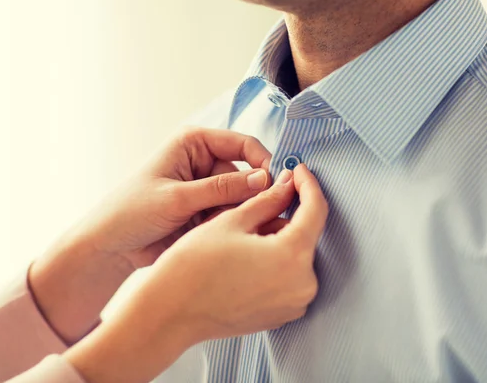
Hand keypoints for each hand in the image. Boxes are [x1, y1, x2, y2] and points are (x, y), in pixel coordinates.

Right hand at [64, 164, 328, 382]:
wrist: (170, 313)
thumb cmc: (194, 266)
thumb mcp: (232, 221)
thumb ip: (268, 200)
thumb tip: (289, 184)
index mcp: (292, 257)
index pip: (316, 210)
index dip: (308, 184)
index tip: (298, 171)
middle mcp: (302, 285)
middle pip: (307, 235)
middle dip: (290, 212)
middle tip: (265, 197)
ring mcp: (293, 304)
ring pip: (297, 256)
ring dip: (281, 237)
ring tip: (248, 230)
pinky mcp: (281, 315)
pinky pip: (288, 278)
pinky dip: (276, 261)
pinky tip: (248, 254)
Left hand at [73, 127, 272, 268]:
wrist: (110, 249)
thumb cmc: (131, 212)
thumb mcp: (178, 198)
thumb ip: (222, 188)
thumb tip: (265, 179)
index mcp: (194, 143)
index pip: (242, 145)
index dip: (262, 162)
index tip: (278, 185)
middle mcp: (203, 161)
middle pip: (246, 173)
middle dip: (251, 195)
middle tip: (254, 216)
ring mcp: (206, 188)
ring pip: (241, 198)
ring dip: (238, 213)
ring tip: (222, 228)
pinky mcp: (206, 211)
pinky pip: (231, 215)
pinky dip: (230, 225)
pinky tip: (219, 236)